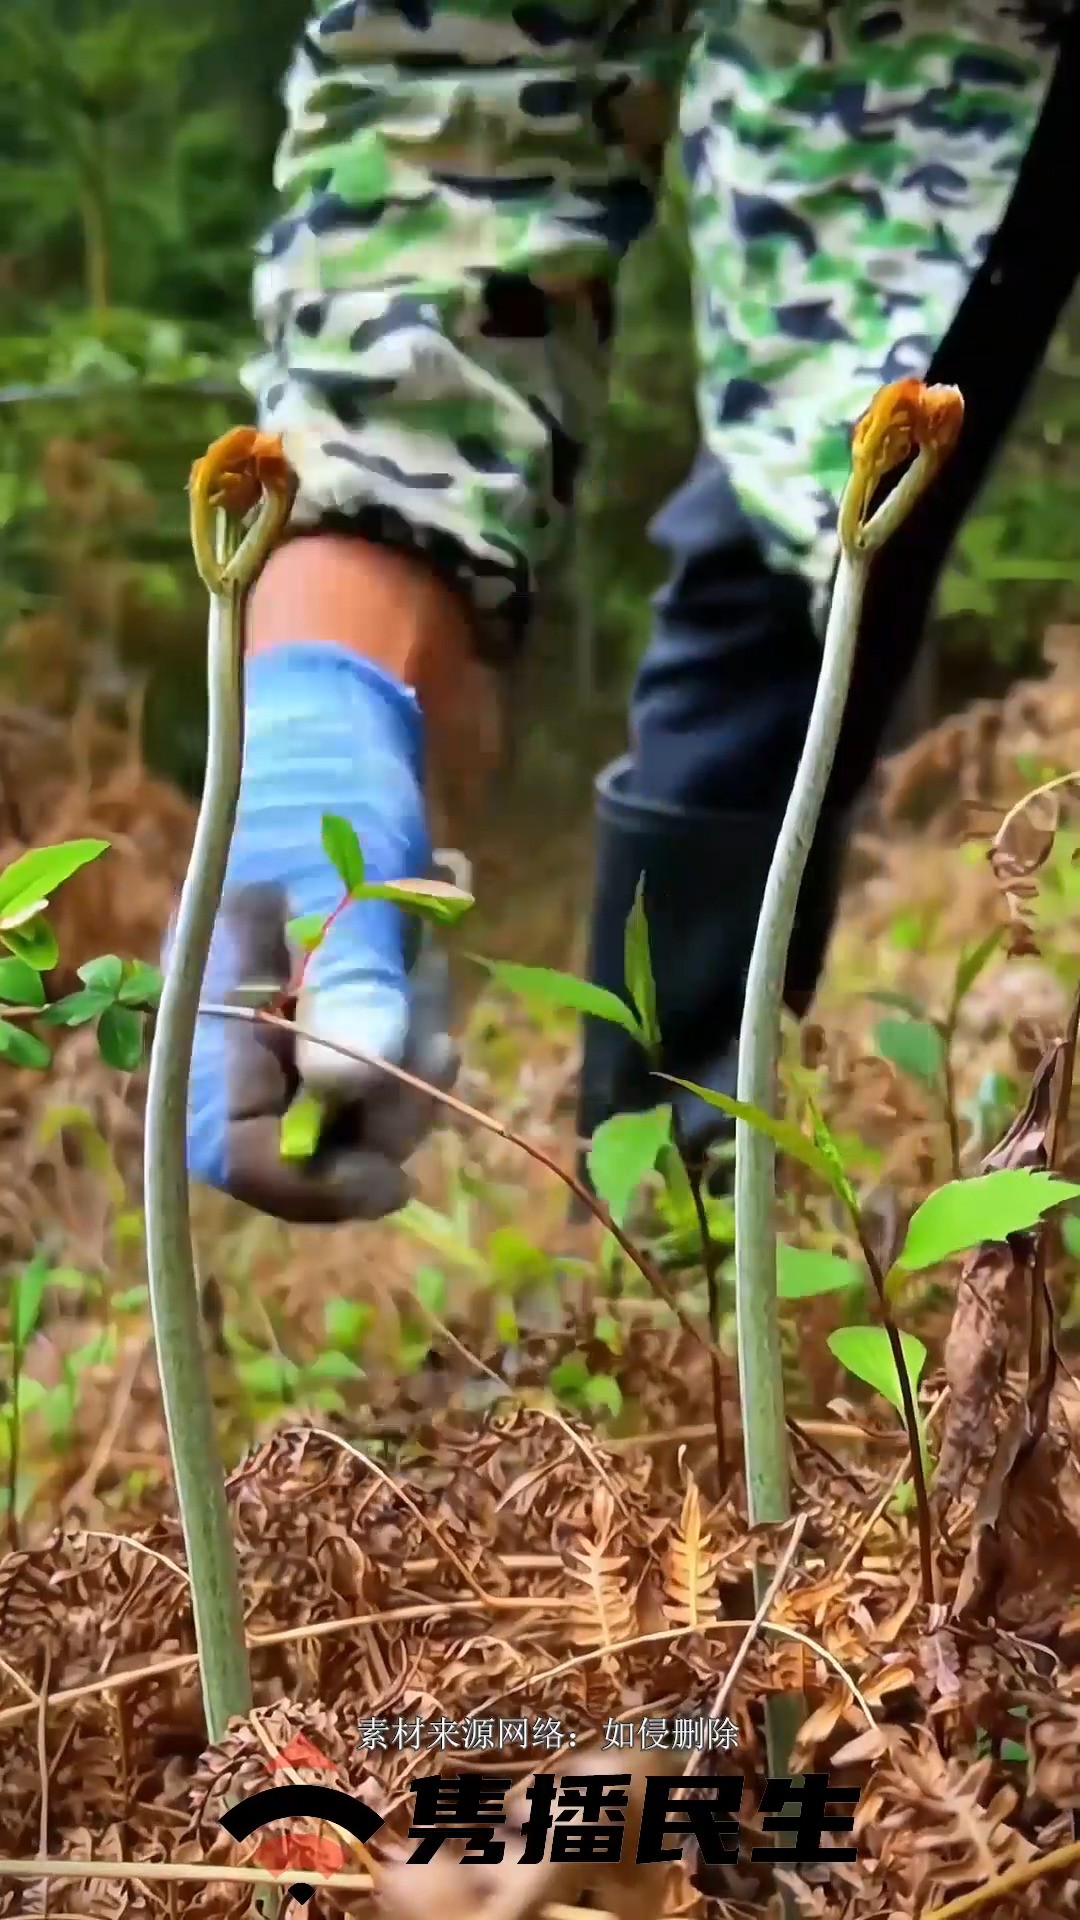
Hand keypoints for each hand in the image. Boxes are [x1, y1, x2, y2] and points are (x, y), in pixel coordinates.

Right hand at [182, 643, 458, 1223]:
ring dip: (409, 1056)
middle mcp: (233, 1029)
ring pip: (355, 1100)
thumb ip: (349, 982)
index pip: (240, 1152)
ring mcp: (281, 1016)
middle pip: (309, 1140)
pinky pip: (375, 1054)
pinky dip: (411, 1025)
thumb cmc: (328, 786)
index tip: (399, 1179)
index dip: (315, 1183)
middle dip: (386, 1109)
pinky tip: (428, 963)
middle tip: (440, 1044)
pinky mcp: (327, 1000)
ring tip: (429, 969)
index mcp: (205, 1009)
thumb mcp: (346, 880)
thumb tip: (349, 1090)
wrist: (339, 721)